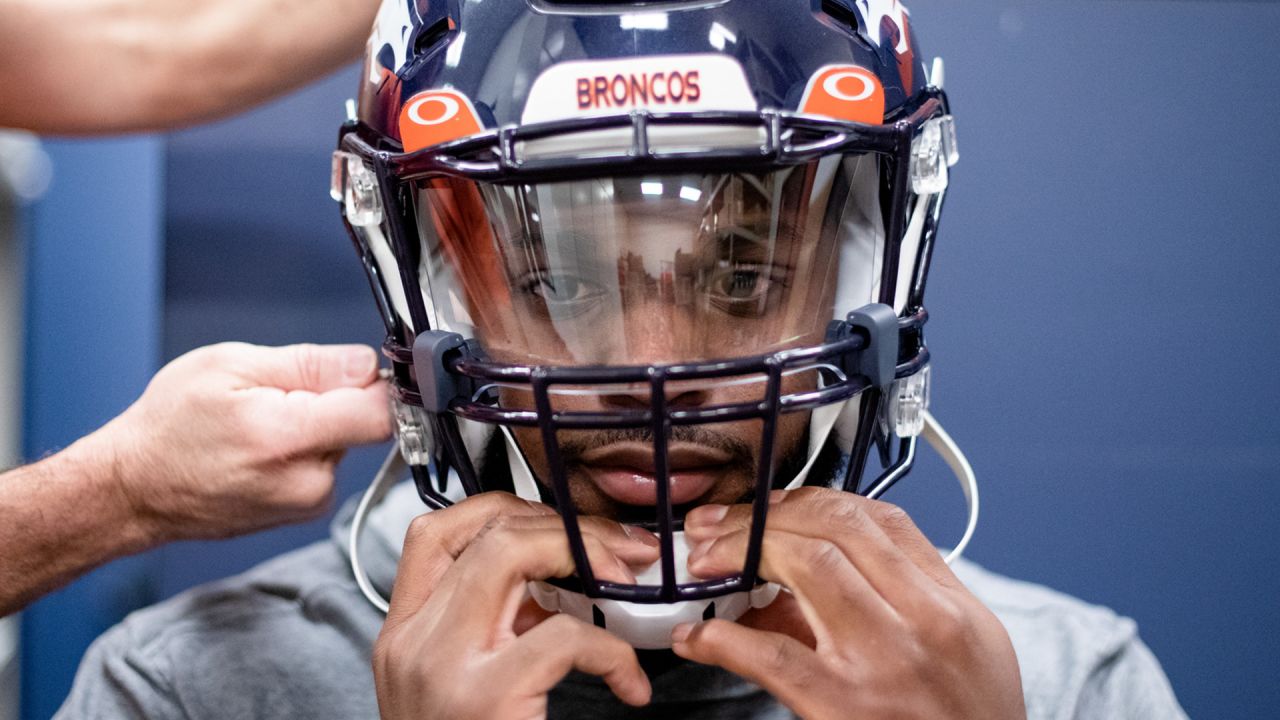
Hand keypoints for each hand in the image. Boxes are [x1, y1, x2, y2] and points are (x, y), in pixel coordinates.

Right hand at [90, 342, 391, 541]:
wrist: (134, 489)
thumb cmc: (169, 427)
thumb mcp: (229, 366)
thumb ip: (310, 364)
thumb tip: (366, 364)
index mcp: (287, 438)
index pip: (381, 413)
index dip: (382, 383)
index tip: (366, 370)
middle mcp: (307, 480)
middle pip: (364, 424)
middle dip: (335, 399)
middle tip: (281, 395)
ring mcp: (308, 503)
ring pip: (345, 443)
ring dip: (318, 425)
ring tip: (263, 423)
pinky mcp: (305, 511)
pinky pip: (327, 464)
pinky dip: (306, 449)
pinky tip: (264, 448)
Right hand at [372, 493, 659, 719]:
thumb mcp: (461, 685)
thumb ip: (495, 629)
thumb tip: (558, 582)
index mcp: (402, 635)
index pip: (431, 532)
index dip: (498, 508)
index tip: (553, 522)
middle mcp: (410, 642)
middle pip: (482, 531)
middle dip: (562, 524)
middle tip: (618, 547)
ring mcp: (442, 666)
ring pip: (511, 554)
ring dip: (587, 555)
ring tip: (630, 580)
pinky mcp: (483, 696)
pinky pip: (565, 635)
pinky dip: (614, 651)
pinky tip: (630, 684)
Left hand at [677, 488, 1024, 719]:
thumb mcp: (952, 651)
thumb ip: (890, 603)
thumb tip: (799, 577)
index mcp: (949, 604)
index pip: (877, 520)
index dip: (809, 501)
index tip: (770, 507)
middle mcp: (923, 621)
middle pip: (835, 529)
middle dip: (765, 516)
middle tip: (719, 527)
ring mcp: (882, 660)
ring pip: (807, 564)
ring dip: (742, 551)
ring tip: (705, 562)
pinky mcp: (842, 706)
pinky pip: (772, 655)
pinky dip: (723, 638)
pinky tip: (698, 637)